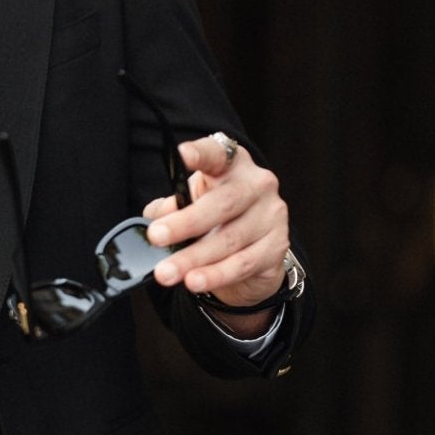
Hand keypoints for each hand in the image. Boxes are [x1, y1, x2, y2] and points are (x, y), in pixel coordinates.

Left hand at [142, 135, 288, 334]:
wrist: (251, 252)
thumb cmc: (215, 218)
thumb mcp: (189, 205)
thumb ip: (170, 208)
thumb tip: (156, 218)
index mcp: (232, 164)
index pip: (217, 153)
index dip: (200, 154)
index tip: (181, 154)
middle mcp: (258, 184)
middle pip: (223, 202)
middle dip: (186, 222)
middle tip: (156, 237)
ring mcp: (272, 215)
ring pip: (231, 239)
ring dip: (195, 258)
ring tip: (168, 272)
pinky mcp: (278, 246)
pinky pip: (243, 263)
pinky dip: (216, 275)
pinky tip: (195, 281)